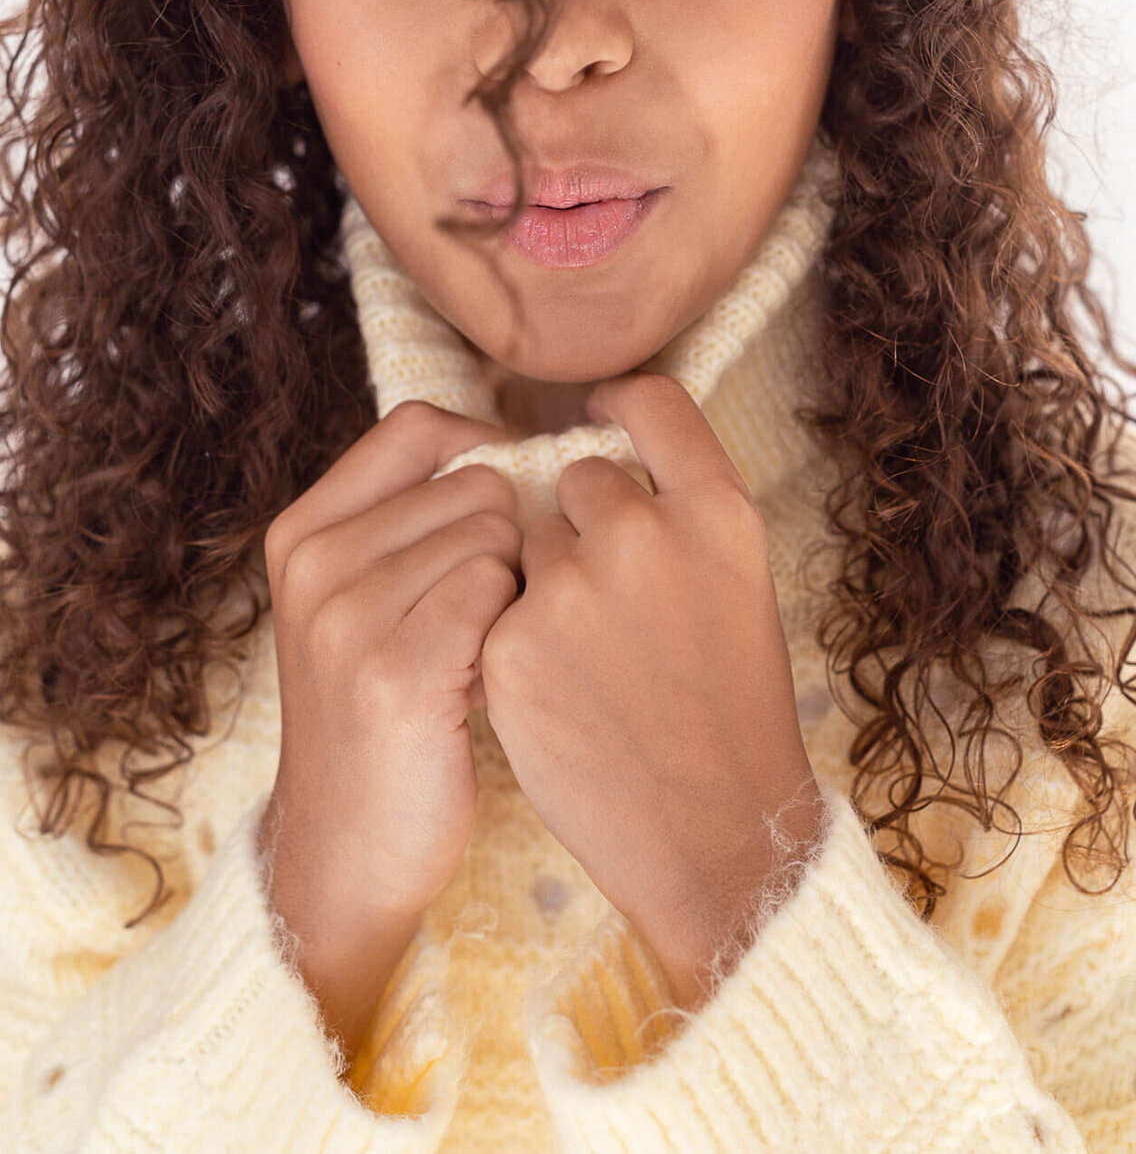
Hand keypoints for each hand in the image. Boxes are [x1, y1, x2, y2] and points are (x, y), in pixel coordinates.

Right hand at [259, 401, 522, 942]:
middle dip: (508, 541)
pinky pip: (498, 592)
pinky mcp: (396, 672)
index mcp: (303, 530)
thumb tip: (515, 450)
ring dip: (513, 593)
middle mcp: (315, 561)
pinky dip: (512, 632)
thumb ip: (413, 520)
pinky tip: (484, 683)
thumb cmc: (384, 713)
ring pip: (496, 535)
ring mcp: (347, 616)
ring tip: (479, 654)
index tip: (507, 509)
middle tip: (484, 616)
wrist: (345, 853)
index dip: (484, 450)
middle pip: (476, 482)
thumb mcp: (364, 602)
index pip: (416, 426)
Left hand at [478, 372, 825, 1009]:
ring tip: (593, 658)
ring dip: (542, 580)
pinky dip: (514, 638)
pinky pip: (495, 604)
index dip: (617, 403)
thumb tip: (601, 463)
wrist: (715, 833)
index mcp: (717, 511)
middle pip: (578, 476)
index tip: (599, 415)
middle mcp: (644, 533)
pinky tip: (558, 691)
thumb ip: (679, 508)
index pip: (652, 401)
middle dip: (583, 521)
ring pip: (527, 541)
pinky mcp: (512, 644)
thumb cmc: (732, 708)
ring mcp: (572, 588)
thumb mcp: (739, 582)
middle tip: (617, 600)